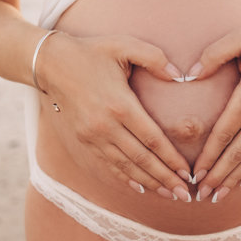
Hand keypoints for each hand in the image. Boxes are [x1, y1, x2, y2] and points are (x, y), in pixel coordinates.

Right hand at [37, 32, 193, 200]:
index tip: (189, 172)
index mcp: (120, 104)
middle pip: (141, 159)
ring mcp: (93, 136)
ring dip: (150, 183)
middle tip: (186, 195)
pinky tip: (141, 188)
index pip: (152, 139)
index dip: (171, 159)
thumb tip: (178, 75)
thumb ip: (154, 58)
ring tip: (170, 195)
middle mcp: (106, 126)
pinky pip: (109, 164)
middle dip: (166, 179)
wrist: (51, 63)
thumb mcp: (124, 44)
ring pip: (126, 167)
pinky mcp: (84, 140)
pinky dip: (126, 178)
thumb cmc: (92, 52)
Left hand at [188, 22, 240, 201]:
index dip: (209, 156)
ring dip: (235, 178)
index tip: (195, 172)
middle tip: (200, 194)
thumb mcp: (240, 38)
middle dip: (219, 175)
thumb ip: (212, 55)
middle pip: (238, 152)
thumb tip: (189, 75)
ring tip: (218, 196)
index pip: (225, 133)